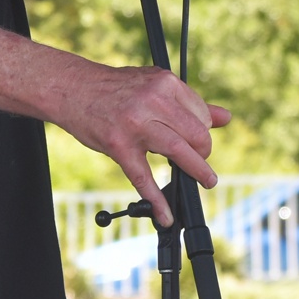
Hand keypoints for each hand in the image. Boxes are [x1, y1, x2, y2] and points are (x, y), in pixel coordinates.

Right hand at [56, 62, 230, 226]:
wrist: (72, 88)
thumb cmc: (117, 89)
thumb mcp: (155, 85)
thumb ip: (191, 102)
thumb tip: (226, 118)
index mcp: (165, 83)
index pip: (201, 113)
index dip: (205, 130)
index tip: (200, 140)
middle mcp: (153, 100)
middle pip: (195, 132)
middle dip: (204, 151)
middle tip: (202, 160)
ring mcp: (135, 124)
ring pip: (177, 150)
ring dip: (197, 170)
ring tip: (207, 181)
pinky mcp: (118, 145)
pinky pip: (142, 177)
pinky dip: (157, 200)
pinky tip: (165, 215)